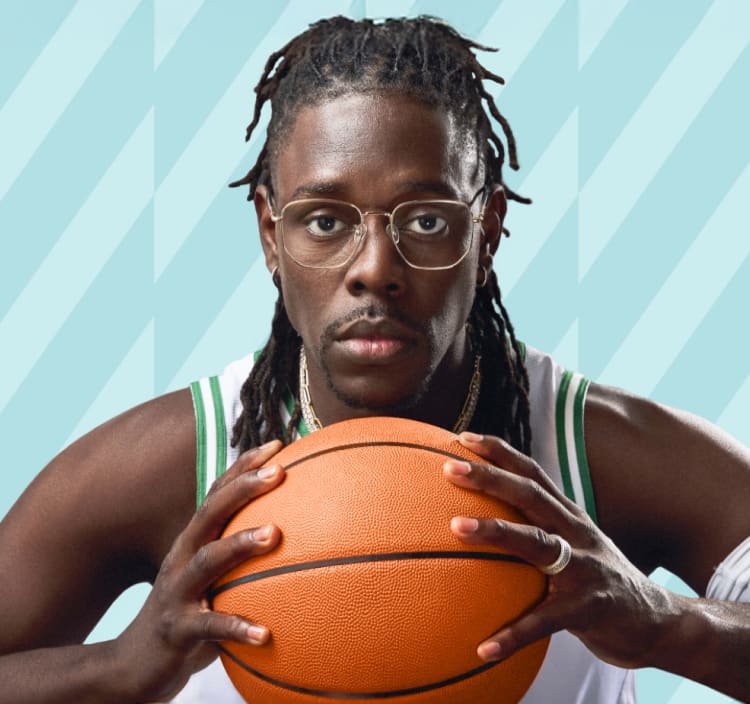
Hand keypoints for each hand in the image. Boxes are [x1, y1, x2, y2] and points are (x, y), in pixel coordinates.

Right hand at [114, 440, 284, 701]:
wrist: (135, 665)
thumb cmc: (189, 614)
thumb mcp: (214, 580)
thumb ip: (243, 559)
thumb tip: (297, 539)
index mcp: (194, 541)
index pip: (218, 493)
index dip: (244, 466)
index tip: (277, 444)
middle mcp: (183, 557)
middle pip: (211, 512)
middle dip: (243, 487)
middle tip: (279, 471)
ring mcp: (177, 592)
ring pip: (208, 560)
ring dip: (240, 543)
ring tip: (274, 533)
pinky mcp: (176, 630)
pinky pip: (209, 627)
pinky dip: (237, 627)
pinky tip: (265, 634)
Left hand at [443, 432, 674, 669]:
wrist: (660, 623)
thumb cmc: (600, 582)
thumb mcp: (574, 547)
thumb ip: (538, 531)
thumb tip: (485, 523)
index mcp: (569, 517)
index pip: (532, 474)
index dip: (500, 452)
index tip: (462, 438)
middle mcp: (576, 533)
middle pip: (531, 495)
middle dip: (491, 477)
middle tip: (450, 468)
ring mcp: (585, 568)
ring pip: (537, 543)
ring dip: (496, 532)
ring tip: (455, 527)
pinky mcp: (589, 608)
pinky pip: (545, 622)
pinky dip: (515, 634)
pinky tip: (484, 648)